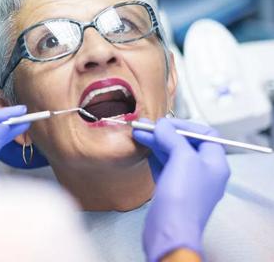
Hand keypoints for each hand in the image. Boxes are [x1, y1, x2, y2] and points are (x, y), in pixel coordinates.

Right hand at [133, 118, 229, 261]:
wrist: (170, 230)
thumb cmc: (183, 196)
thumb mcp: (182, 158)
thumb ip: (173, 137)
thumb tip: (163, 124)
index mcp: (215, 163)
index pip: (205, 135)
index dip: (185, 125)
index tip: (165, 123)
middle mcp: (204, 172)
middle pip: (185, 144)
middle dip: (164, 133)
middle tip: (145, 126)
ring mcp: (187, 182)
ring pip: (172, 155)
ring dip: (156, 143)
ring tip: (138, 134)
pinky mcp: (172, 191)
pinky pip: (164, 168)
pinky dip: (154, 157)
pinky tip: (144, 150)